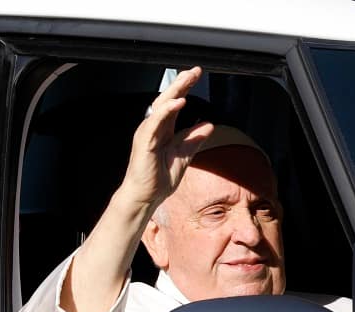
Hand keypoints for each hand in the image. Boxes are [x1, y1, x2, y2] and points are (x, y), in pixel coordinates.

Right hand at [121, 66, 213, 206]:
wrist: (146, 197)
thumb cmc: (160, 178)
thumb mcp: (184, 155)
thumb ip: (194, 139)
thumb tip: (209, 124)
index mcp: (163, 130)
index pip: (175, 104)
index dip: (185, 89)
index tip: (196, 75)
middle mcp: (154, 128)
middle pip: (168, 99)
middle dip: (181, 83)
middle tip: (195, 71)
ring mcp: (148, 133)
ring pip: (160, 106)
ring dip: (175, 91)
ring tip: (187, 79)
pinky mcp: (145, 141)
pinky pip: (156, 122)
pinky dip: (167, 110)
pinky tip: (179, 102)